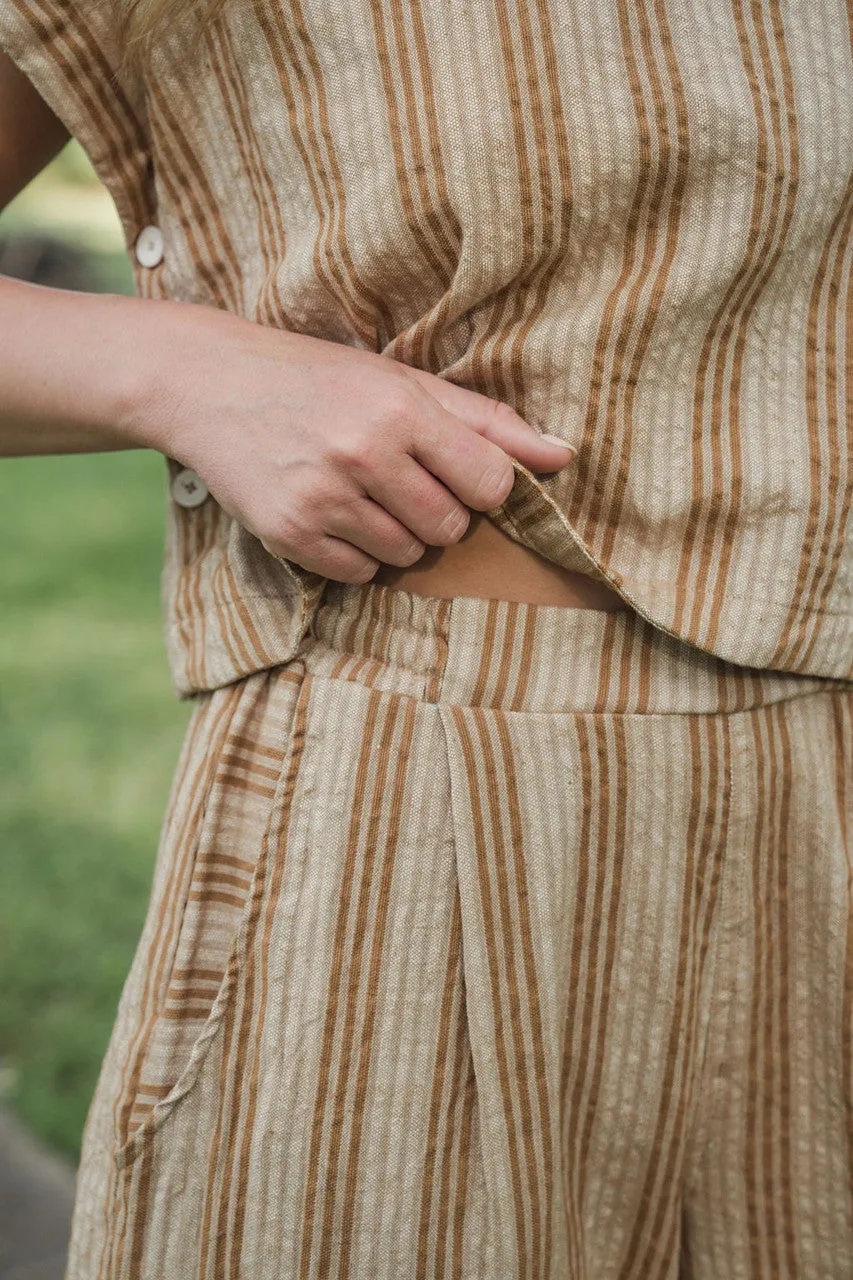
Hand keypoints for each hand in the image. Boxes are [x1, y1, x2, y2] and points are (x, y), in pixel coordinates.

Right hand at [144, 307, 576, 583]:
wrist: (209, 384)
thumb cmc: (321, 379)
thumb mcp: (403, 382)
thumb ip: (487, 422)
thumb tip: (565, 456)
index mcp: (402, 409)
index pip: (490, 485)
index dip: (480, 486)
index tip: (453, 471)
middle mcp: (364, 454)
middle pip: (451, 529)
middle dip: (437, 513)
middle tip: (398, 479)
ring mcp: (324, 499)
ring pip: (407, 557)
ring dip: (397, 535)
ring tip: (361, 493)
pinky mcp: (290, 534)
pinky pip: (360, 574)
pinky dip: (356, 554)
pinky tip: (332, 512)